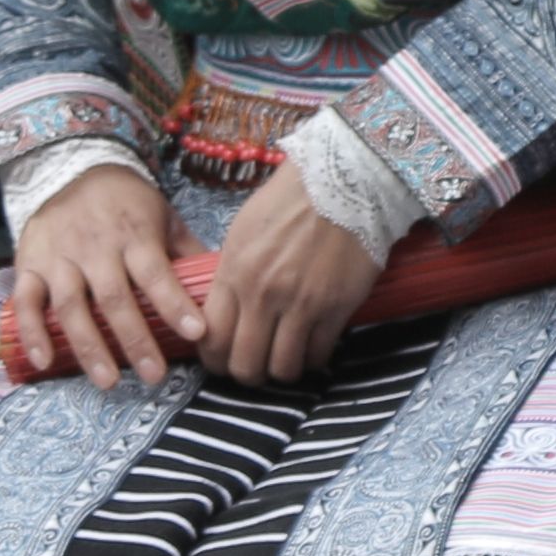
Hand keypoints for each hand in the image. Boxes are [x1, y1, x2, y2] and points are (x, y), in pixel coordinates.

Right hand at [8, 161, 198, 389]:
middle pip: (114, 297)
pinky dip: (32, 332)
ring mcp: (58, 256)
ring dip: (88, 346)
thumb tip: (221, 287)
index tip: (196, 332)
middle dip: (135, 340)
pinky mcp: (29, 263)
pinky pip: (26, 301)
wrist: (72, 167)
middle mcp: (94, 246)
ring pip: (71, 305)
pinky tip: (45, 361)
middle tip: (154, 376)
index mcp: (133, 234)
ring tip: (108, 381)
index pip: (155, 272)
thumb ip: (185, 251)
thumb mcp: (162, 215)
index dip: (174, 303)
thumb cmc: (127, 203)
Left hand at [198, 178, 381, 387]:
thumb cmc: (290, 201)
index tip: (222, 360)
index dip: (214, 360)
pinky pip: (318, 355)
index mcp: (235, 272)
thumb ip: (231, 276)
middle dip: (246, 374)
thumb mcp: (243, 233)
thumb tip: (224, 312)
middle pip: (244, 365)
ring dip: (281, 370)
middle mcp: (263, 294)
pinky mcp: (336, 309)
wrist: (344, 181)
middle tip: (254, 368)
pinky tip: (312, 345)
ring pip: (282, 369)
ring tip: (285, 358)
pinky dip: (313, 358)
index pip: (212, 338)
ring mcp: (301, 304)